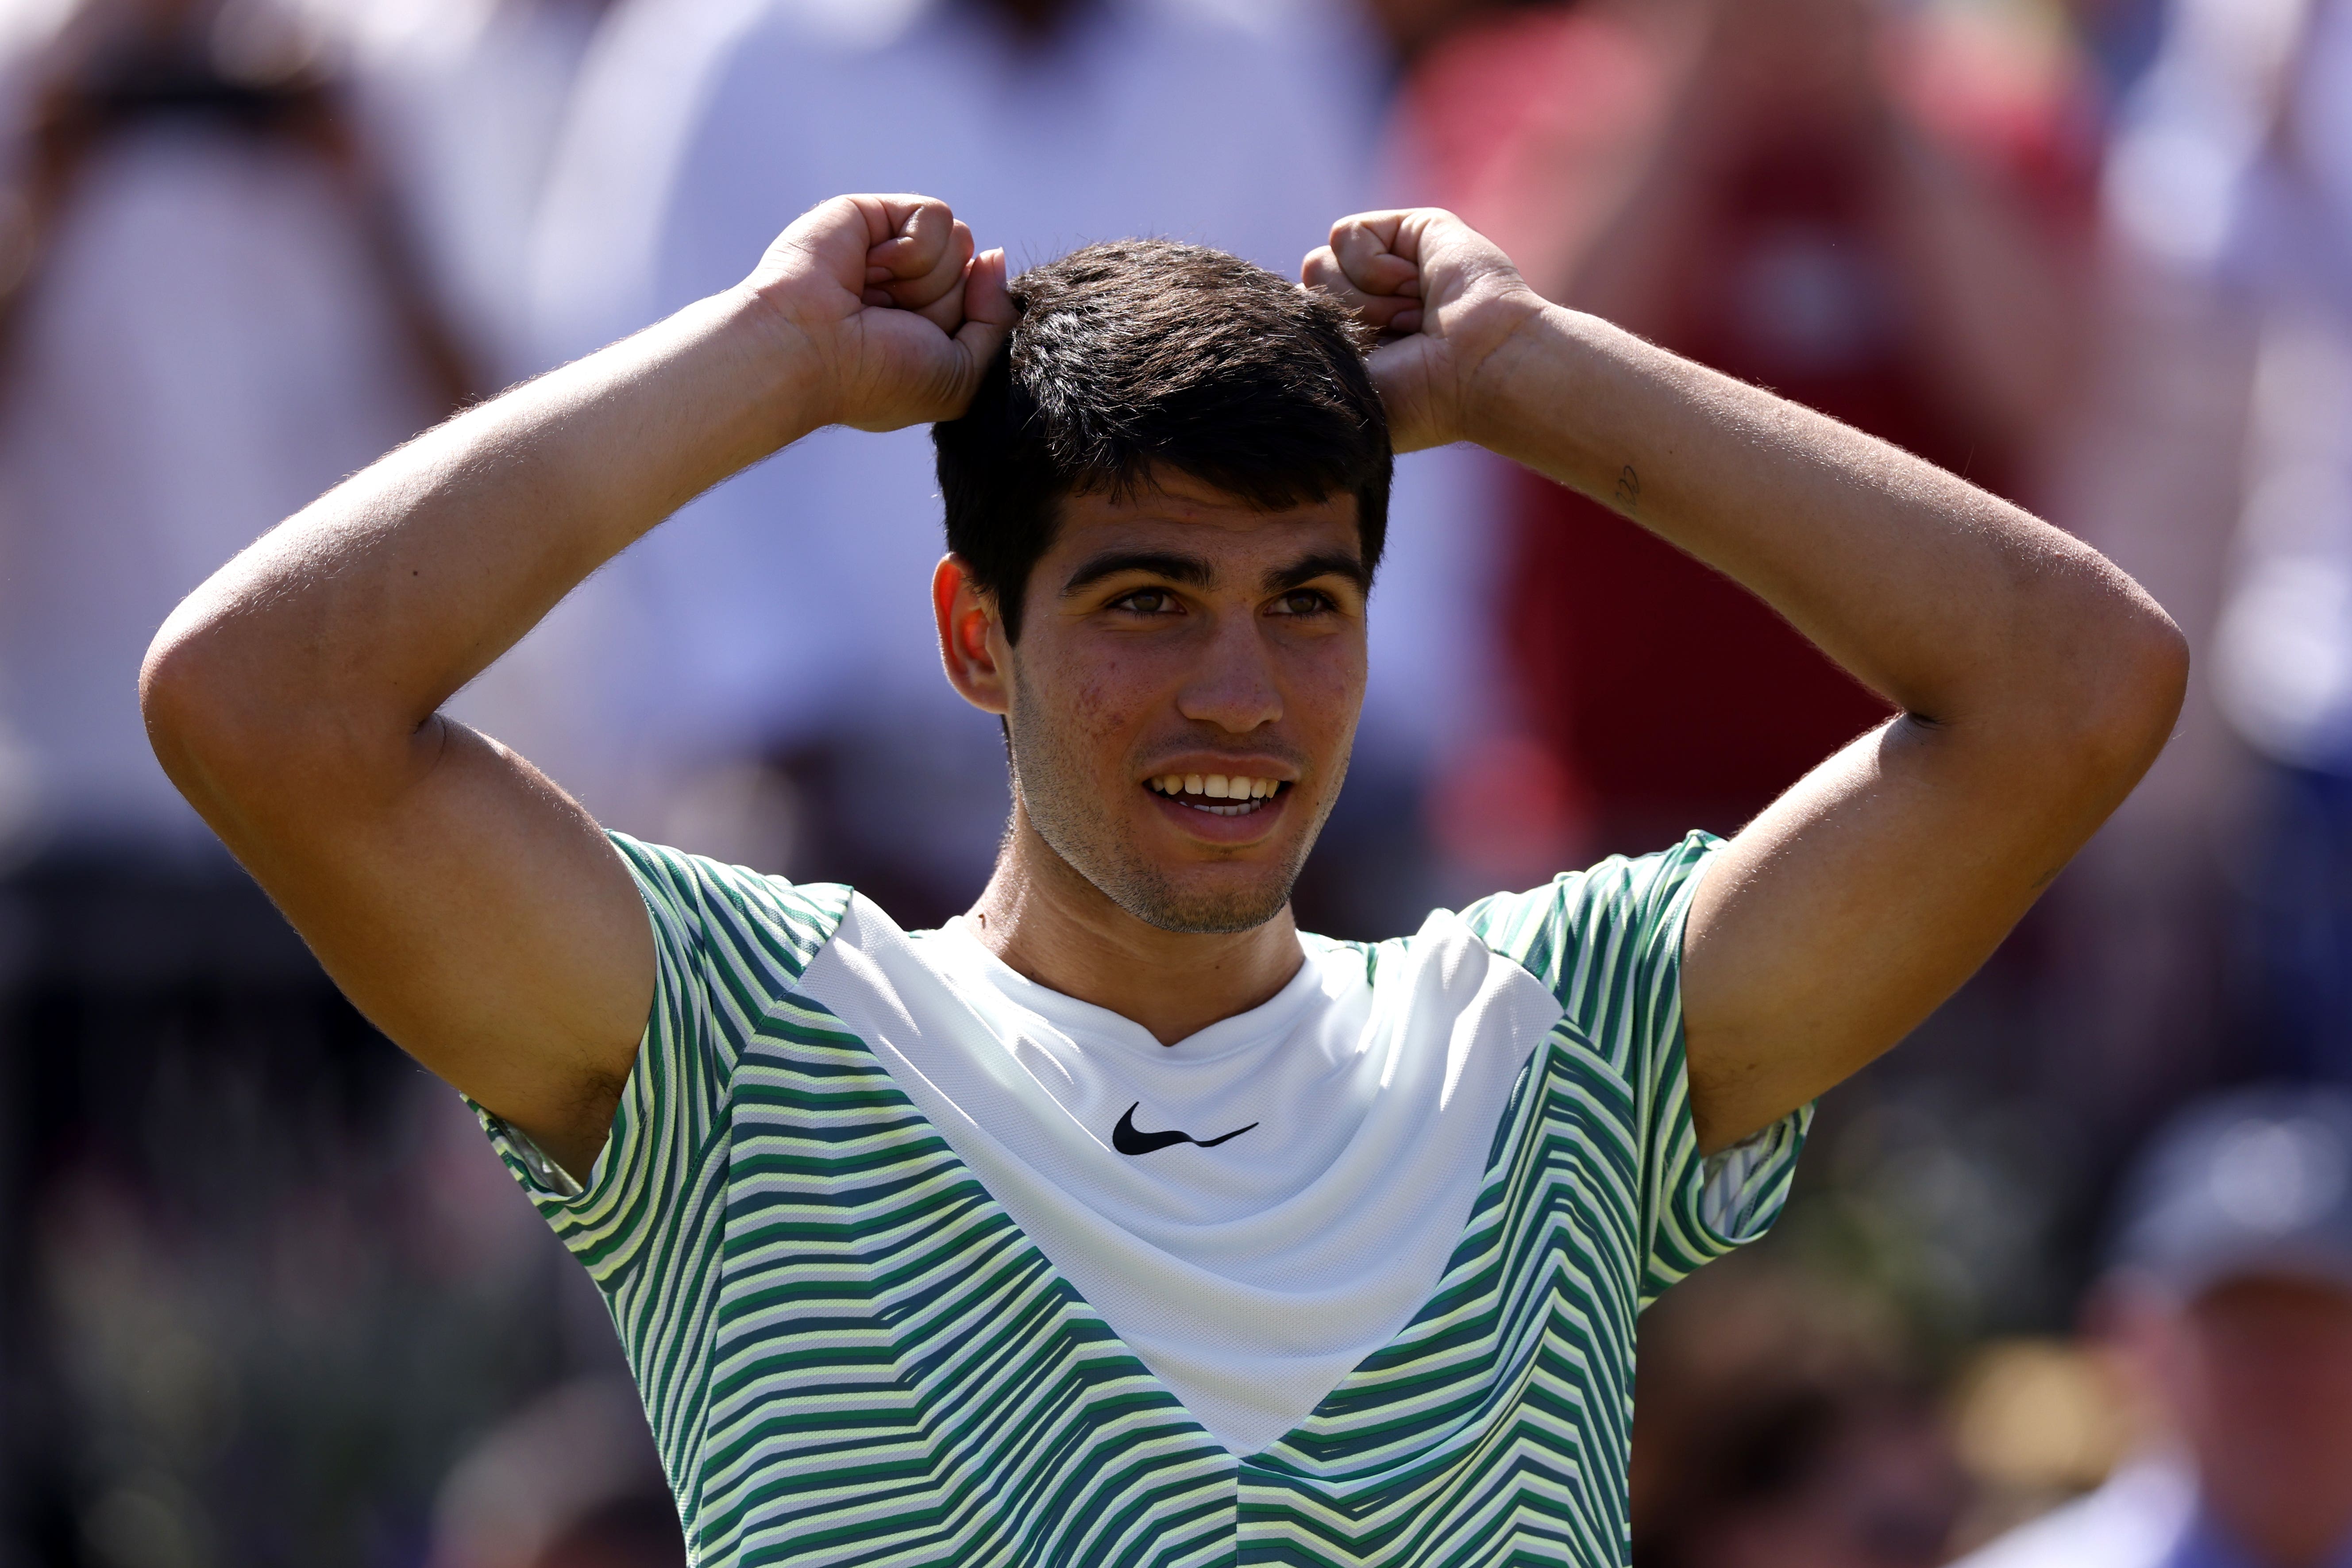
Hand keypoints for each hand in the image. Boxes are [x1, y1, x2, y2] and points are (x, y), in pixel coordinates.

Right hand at [741, 194, 1014, 432]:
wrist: (808, 352)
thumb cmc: (877, 377)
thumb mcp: (961, 376)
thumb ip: (996, 322)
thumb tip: (994, 257)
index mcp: (926, 326)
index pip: (984, 302)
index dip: (966, 322)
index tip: (921, 344)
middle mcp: (909, 286)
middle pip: (973, 271)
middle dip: (942, 301)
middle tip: (890, 320)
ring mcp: (891, 249)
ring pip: (960, 240)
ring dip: (924, 277)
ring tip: (873, 294)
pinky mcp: (874, 213)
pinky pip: (936, 215)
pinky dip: (910, 249)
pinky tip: (869, 266)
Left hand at [1303, 209, 1545, 452]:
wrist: (1477, 372)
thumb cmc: (1416, 399)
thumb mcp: (1342, 387)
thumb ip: (1299, 353)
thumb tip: (1271, 320)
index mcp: (1353, 346)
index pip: (1294, 326)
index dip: (1319, 345)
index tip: (1371, 372)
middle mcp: (1368, 304)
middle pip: (1303, 294)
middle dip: (1344, 325)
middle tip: (1397, 344)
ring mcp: (1388, 267)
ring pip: (1317, 264)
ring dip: (1364, 301)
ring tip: (1411, 318)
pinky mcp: (1407, 229)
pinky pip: (1345, 235)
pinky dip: (1375, 268)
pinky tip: (1414, 287)